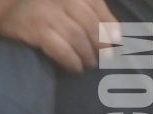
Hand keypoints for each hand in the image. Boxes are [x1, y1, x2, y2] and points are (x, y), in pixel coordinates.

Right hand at [0, 0, 118, 72]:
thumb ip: (72, 1)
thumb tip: (100, 23)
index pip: (97, 5)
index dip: (110, 25)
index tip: (116, 40)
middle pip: (91, 24)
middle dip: (101, 44)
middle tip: (103, 58)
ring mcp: (48, 12)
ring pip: (78, 38)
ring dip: (87, 55)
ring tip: (89, 64)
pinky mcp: (35, 28)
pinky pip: (61, 48)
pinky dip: (71, 60)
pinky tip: (75, 68)